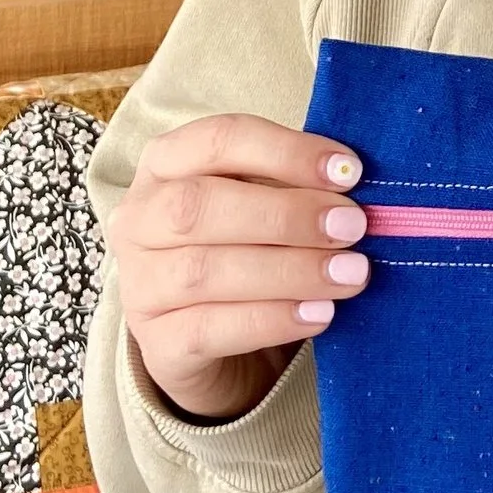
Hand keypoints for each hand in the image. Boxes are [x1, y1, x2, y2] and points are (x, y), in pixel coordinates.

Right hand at [114, 115, 369, 417]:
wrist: (221, 352)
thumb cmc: (248, 256)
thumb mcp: (266, 210)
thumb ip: (296, 189)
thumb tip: (354, 185)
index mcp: (165, 167)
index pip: (216, 140)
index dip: (285, 151)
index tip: (348, 171)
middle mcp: (139, 221)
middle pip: (197, 206)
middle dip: (285, 215)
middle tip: (353, 226)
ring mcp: (139, 286)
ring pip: (202, 272)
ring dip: (289, 270)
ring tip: (349, 273)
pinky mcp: (157, 346)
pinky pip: (207, 330)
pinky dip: (271, 320)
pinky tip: (319, 314)